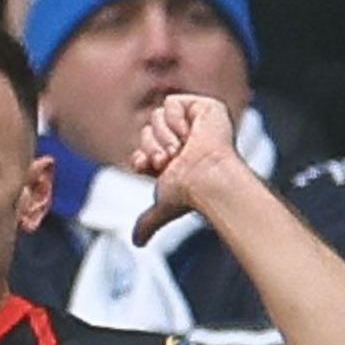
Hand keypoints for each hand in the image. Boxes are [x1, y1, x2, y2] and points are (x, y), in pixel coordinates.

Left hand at [130, 93, 249, 242]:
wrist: (206, 181)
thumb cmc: (190, 194)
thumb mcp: (163, 207)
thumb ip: (149, 221)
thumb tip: (138, 241)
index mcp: (176, 156)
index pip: (145, 147)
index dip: (142, 156)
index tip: (150, 168)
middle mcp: (185, 138)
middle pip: (147, 129)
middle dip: (153, 148)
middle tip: (169, 162)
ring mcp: (195, 121)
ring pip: (156, 116)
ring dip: (163, 137)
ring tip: (180, 152)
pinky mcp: (204, 106)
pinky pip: (171, 103)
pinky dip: (175, 120)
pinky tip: (189, 135)